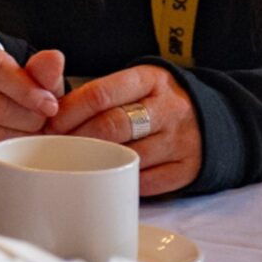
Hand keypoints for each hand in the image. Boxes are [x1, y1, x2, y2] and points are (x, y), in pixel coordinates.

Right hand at [0, 35, 63, 163]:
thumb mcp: (35, 74)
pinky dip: (2, 154)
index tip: (50, 105)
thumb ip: (44, 69)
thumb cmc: (16, 84)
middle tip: (44, 122)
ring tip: (31, 133)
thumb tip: (54, 59)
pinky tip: (14, 145)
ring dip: (18, 139)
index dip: (24, 89)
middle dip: (28, 119)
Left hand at [51, 65, 201, 195]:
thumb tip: (50, 109)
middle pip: (113, 125)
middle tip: (56, 145)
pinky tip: (106, 176)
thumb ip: (98, 92)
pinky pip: (147, 181)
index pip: (101, 93)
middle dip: (77, 137)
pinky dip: (122, 180)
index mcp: (150, 80)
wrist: (212, 118)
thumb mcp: (135, 83)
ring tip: (74, 161)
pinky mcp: (188, 169)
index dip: (69, 110)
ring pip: (129, 155)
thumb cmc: (155, 101)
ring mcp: (181, 140)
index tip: (49, 122)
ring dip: (96, 161)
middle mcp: (169, 109)